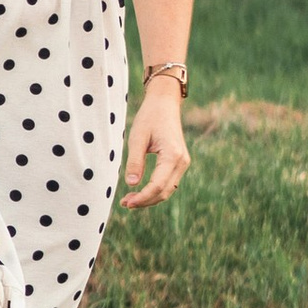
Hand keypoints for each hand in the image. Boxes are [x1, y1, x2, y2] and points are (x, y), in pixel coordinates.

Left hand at [120, 80, 190, 209]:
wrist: (164, 104)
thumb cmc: (149, 118)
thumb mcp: (137, 138)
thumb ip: (135, 161)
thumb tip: (131, 184)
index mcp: (172, 155)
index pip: (157, 186)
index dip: (142, 198)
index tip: (126, 203)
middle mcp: (182, 162)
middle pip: (164, 192)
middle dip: (145, 201)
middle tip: (124, 204)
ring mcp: (183, 163)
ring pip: (168, 190)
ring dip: (150, 198)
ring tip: (129, 200)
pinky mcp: (179, 163)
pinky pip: (168, 183)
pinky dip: (155, 190)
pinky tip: (140, 192)